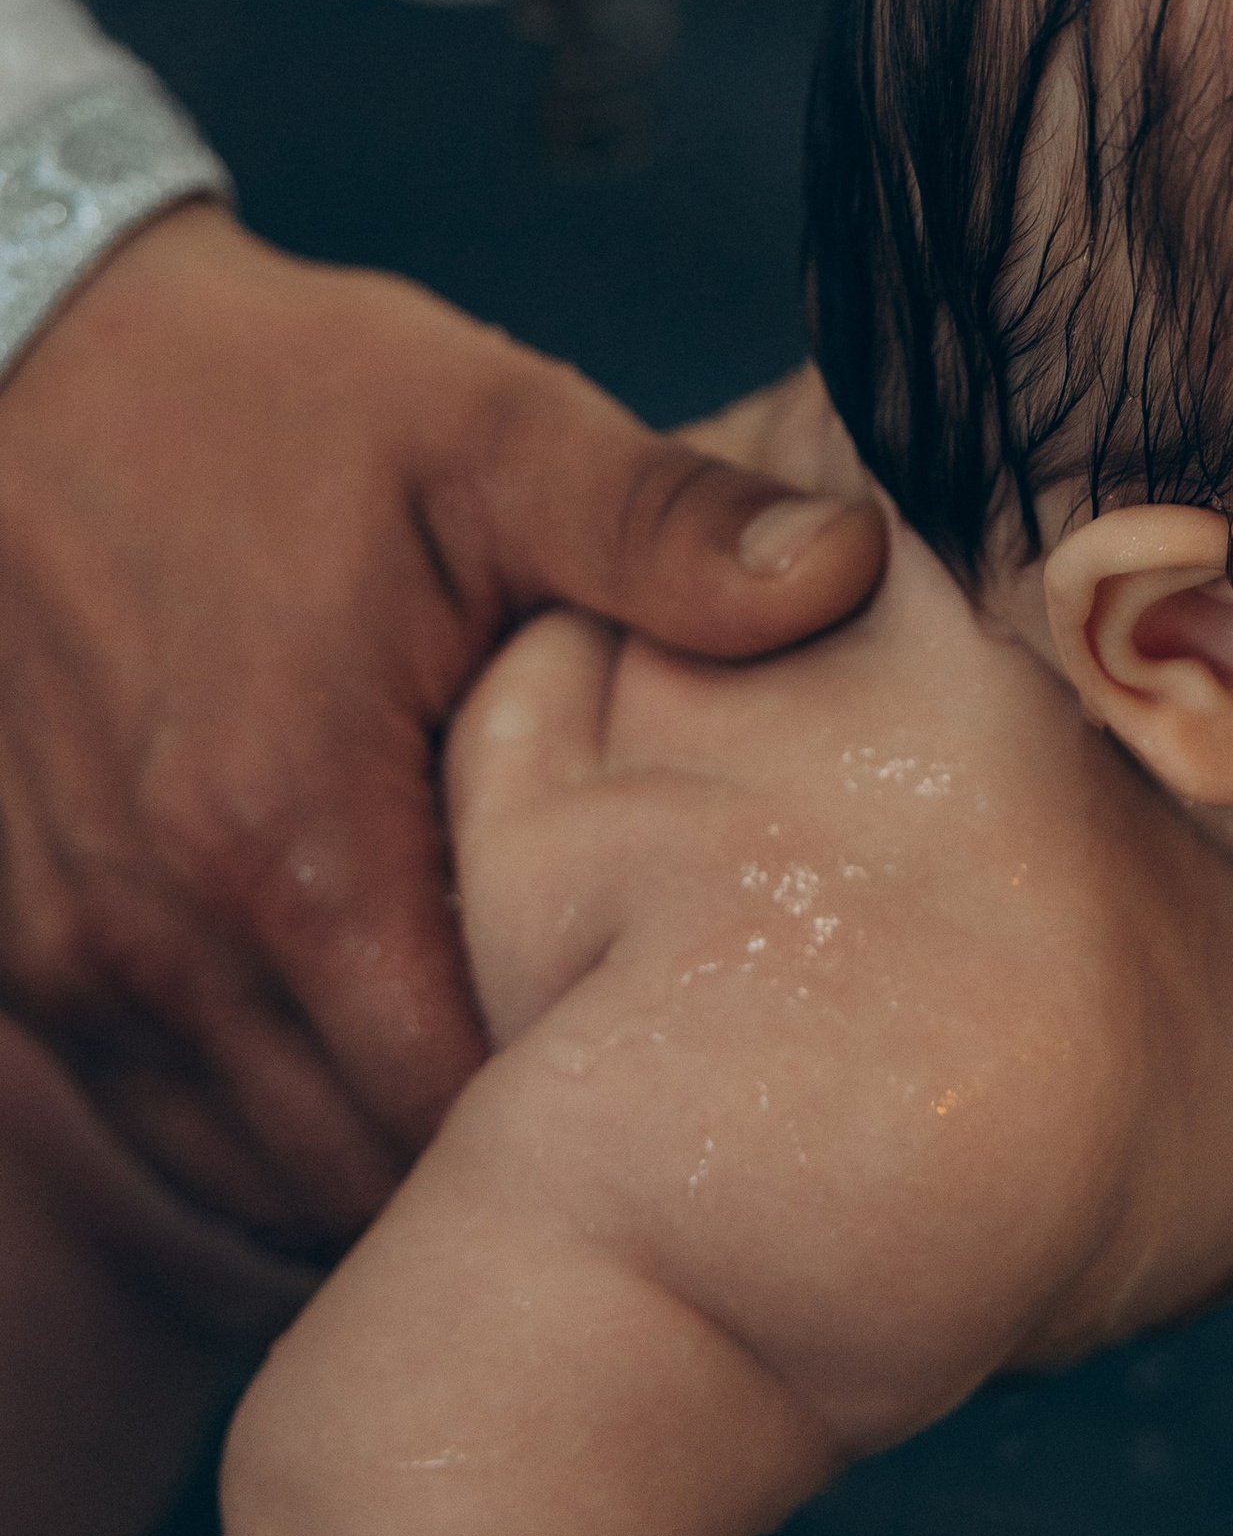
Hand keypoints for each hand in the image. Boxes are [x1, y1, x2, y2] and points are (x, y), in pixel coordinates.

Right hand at [0, 205, 885, 1251]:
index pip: (463, 1104)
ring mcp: (80, 960)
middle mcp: (165, 939)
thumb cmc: (279, 400)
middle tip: (638, 1120)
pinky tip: (379, 1056)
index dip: (588, 1115)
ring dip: (378, 1163)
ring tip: (522, 1100)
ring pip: (253, 1171)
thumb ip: (665, 526)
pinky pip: (170, 1118)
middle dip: (498, 1168)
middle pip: (358, 1171)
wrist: (31, 364)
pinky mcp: (28, 950)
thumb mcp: (491, 432)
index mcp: (298, 837)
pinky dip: (271, 1124)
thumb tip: (847, 571)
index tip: (692, 1077)